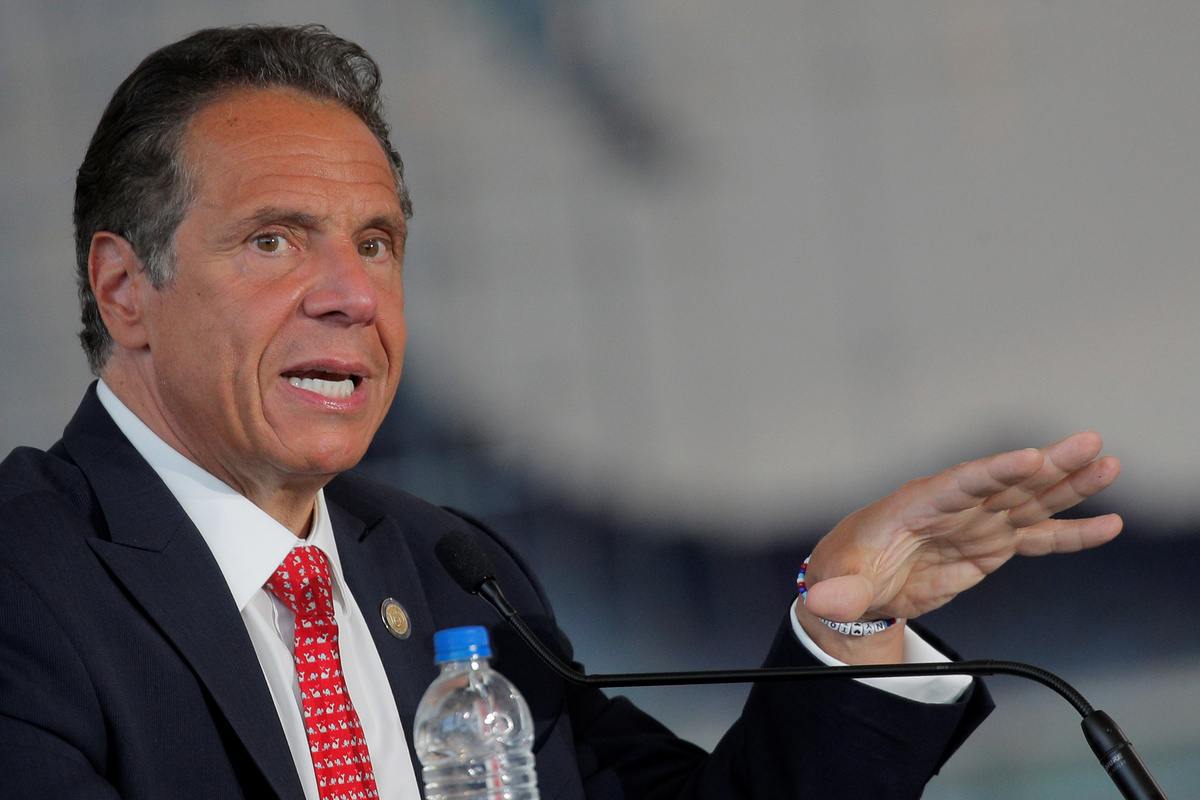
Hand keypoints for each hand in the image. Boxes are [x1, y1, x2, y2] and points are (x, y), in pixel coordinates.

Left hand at [802, 431, 1121, 630]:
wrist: (857, 583)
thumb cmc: (844, 570)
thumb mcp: (837, 582)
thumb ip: (838, 592)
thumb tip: (821, 601)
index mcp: (915, 504)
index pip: (960, 483)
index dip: (994, 471)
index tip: (1029, 458)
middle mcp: (953, 506)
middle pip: (1006, 481)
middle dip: (1047, 464)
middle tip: (1088, 442)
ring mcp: (976, 524)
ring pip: (1030, 501)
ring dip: (1069, 485)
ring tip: (1108, 464)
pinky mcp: (991, 545)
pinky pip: (1037, 538)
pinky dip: (1072, 533)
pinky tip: (1109, 523)